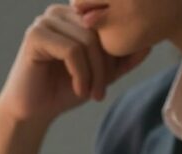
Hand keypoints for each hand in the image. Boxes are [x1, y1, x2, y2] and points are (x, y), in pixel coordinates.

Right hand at [0, 4, 149, 153]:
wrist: (31, 112)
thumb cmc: (62, 91)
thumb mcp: (100, 74)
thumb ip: (123, 59)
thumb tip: (150, 44)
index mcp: (74, 16)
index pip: (107, 24)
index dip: (114, 52)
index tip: (110, 80)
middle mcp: (58, 12)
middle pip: (99, 31)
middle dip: (106, 64)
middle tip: (102, 91)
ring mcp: (44, 22)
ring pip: (88, 41)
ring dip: (95, 73)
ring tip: (92, 94)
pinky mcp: (35, 36)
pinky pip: (72, 51)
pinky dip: (80, 74)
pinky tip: (78, 90)